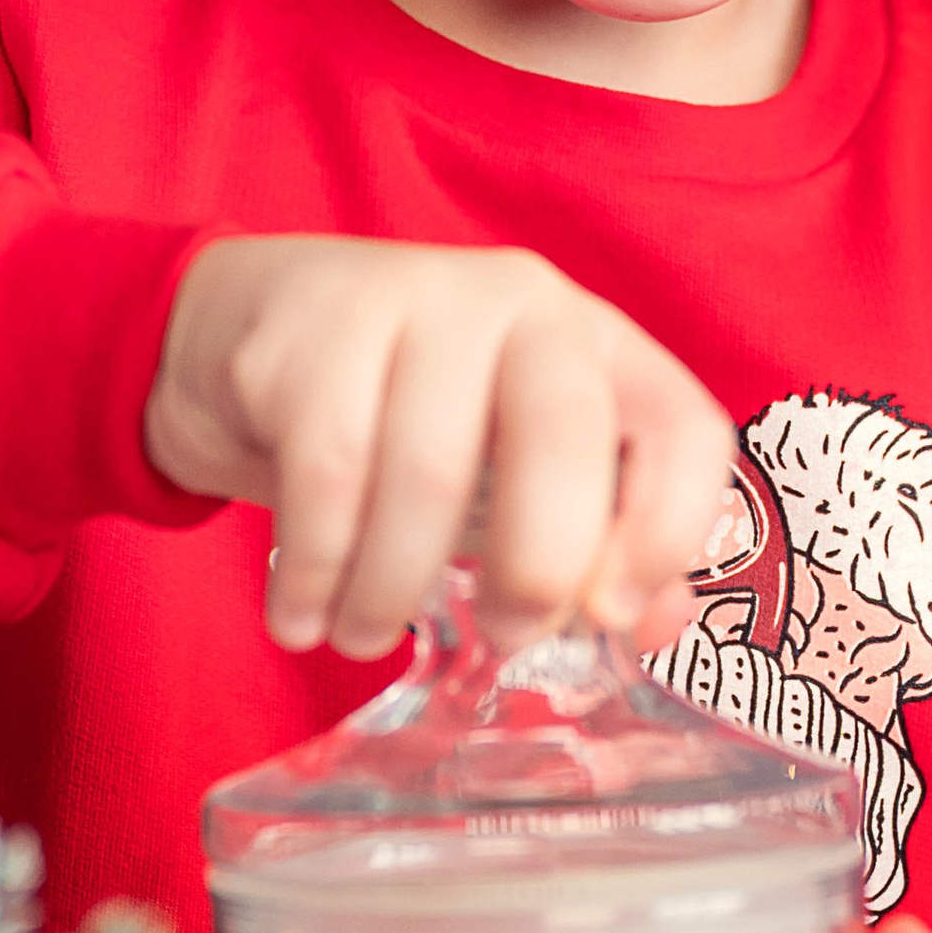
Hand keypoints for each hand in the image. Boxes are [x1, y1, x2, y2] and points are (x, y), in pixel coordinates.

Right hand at [143, 234, 735, 661]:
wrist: (248, 331)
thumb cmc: (404, 419)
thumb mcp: (505, 477)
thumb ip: (586, 544)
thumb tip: (653, 623)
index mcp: (596, 343)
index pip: (683, 426)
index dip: (668, 530)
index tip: (613, 616)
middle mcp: (521, 300)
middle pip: (564, 435)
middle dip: (538, 566)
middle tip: (502, 636)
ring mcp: (416, 296)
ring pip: (427, 472)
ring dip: (392, 590)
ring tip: (361, 636)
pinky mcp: (313, 324)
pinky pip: (326, 472)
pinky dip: (317, 571)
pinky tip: (303, 616)